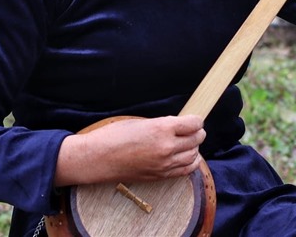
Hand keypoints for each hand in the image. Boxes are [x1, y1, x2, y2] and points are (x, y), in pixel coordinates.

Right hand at [54, 115, 205, 186]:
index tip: (194, 119)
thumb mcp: (140, 122)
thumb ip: (162, 124)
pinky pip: (185, 170)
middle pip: (196, 139)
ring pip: (194, 156)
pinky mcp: (160, 176)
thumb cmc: (114, 136)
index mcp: (161, 128)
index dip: (197, 120)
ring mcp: (164, 164)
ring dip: (194, 148)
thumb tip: (178, 126)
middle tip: (194, 130)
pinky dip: (190, 163)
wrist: (98, 158)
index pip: (193, 124)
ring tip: (188, 143)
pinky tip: (186, 157)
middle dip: (197, 133)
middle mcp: (166, 147)